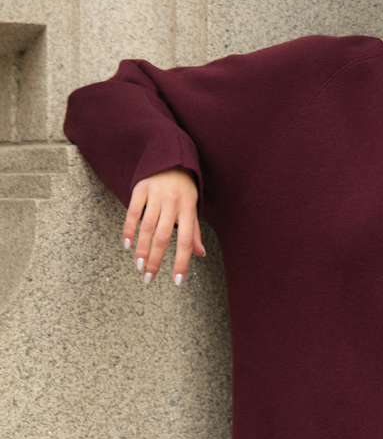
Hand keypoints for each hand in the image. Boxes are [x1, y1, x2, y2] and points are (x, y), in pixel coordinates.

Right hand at [123, 166, 204, 284]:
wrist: (172, 157)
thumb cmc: (184, 188)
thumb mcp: (193, 207)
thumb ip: (194, 231)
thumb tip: (199, 254)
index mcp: (189, 209)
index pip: (186, 241)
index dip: (182, 262)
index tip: (177, 281)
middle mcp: (173, 202)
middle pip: (164, 237)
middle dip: (156, 260)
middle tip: (149, 278)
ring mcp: (156, 195)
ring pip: (147, 227)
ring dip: (142, 249)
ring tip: (139, 266)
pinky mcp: (141, 188)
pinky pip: (133, 212)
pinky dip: (129, 229)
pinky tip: (127, 245)